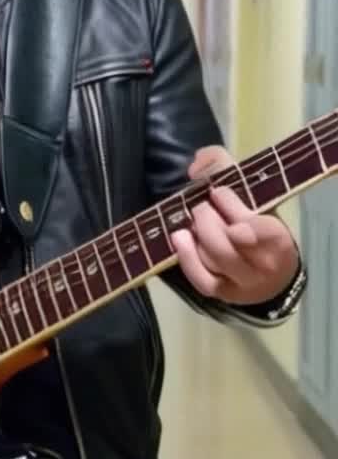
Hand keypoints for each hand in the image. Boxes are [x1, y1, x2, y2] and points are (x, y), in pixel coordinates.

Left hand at [171, 145, 299, 305]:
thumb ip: (223, 165)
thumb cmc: (260, 226)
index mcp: (279, 239)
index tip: (218, 192)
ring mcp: (242, 282)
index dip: (236, 211)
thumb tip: (196, 165)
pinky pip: (201, 278)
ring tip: (196, 219)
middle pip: (230, 244)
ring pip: (215, 259)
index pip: (264, 230)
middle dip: (208, 219)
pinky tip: (180, 237)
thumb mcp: (253, 194)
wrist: (272, 275)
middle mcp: (263, 265)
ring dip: (199, 234)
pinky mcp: (222, 293)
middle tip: (202, 206)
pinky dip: (187, 257)